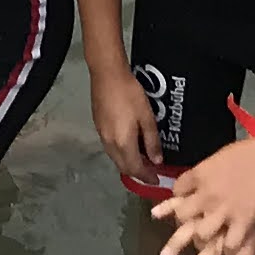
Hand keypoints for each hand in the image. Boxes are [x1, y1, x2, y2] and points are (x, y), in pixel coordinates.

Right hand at [90, 62, 168, 190]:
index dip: (146, 177)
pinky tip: (129, 145)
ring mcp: (101, 135)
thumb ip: (152, 141)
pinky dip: (121, 154)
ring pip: (115, 159)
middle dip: (137, 173)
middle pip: (123, 167)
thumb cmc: (130, 94)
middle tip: (151, 172)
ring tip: (142, 160)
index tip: (156, 180)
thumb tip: (157, 161)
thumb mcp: (147, 117)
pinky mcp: (98, 126)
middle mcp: (110, 144)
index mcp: (123, 143)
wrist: (107, 74)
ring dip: (128, 164)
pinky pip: (110, 148)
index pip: (135, 169)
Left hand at [152, 134, 254, 254]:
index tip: (172, 214)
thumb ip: (208, 170)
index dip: (173, 205)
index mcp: (200, 175)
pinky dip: (228, 253)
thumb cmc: (251, 152)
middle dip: (176, 239)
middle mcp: (206, 195)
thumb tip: (198, 179)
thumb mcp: (222, 156)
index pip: (177, 192)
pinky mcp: (242, 223)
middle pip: (182, 218)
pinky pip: (229, 246)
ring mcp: (223, 210)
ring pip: (201, 237)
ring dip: (199, 253)